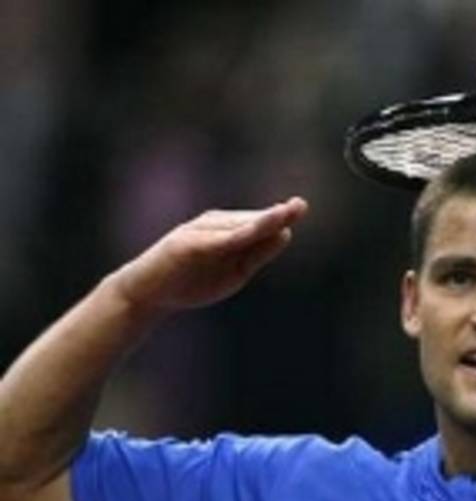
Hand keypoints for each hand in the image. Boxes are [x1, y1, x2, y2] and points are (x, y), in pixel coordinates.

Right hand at [110, 197, 307, 316]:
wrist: (149, 292)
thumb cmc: (193, 280)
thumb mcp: (235, 271)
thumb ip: (258, 253)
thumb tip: (286, 233)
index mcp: (230, 229)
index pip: (260, 224)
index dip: (282, 216)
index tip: (301, 207)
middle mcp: (216, 225)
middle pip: (252, 221)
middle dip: (276, 215)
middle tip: (299, 206)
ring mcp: (200, 232)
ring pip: (237, 227)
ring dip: (259, 220)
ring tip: (282, 214)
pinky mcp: (186, 245)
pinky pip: (214, 241)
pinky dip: (233, 236)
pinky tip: (250, 233)